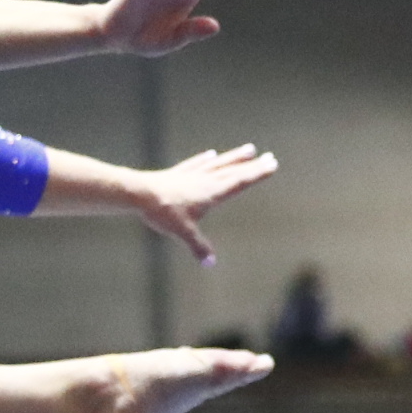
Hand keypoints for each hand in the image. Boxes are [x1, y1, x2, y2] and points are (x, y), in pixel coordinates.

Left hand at [132, 146, 280, 263]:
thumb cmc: (163, 212)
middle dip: (252, 166)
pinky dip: (205, 160)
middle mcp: (204, 180)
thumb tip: (210, 263)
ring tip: (249, 149)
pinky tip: (211, 154)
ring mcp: (191, 175)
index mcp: (211, 192)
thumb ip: (198, 246)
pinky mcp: (178, 174)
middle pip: (233, 171)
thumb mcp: (183, 232)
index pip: (239, 182)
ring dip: (234, 157)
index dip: (257, 174)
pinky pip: (196, 164)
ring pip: (218, 164)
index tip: (272, 164)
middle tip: (270, 157)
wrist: (139, 193)